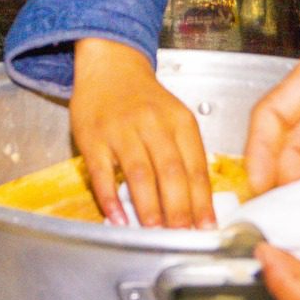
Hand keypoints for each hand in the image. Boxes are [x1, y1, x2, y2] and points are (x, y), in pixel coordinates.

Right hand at [70, 38, 213, 227]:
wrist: (109, 66)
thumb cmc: (144, 99)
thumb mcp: (175, 117)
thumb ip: (185, 155)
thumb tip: (196, 204)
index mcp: (179, 121)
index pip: (195, 166)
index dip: (202, 200)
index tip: (206, 226)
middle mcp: (152, 124)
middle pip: (170, 171)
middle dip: (178, 208)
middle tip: (182, 233)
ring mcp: (120, 130)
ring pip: (139, 173)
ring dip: (148, 206)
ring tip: (155, 230)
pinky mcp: (92, 138)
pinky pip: (101, 172)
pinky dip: (109, 198)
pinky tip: (117, 217)